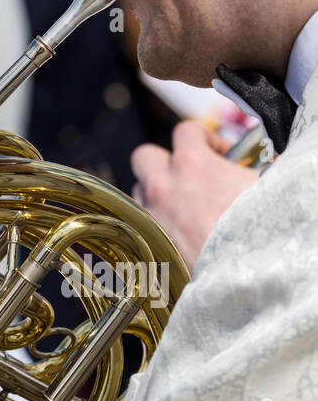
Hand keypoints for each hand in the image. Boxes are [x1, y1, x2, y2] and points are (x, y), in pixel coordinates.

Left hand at [131, 121, 258, 268]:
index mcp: (190, 163)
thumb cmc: (257, 223)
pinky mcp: (147, 243)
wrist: (243, 269)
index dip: (205, 138)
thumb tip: (249, 167)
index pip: (185, 131)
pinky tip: (176, 228)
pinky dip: (153, 221)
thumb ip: (245, 167)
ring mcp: (150, 215)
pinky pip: (140, 223)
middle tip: (187, 173)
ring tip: (183, 203)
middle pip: (144, 156)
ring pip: (138, 192)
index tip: (221, 155)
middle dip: (164, 161)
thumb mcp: (262, 182)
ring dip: (156, 192)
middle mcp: (162, 186)